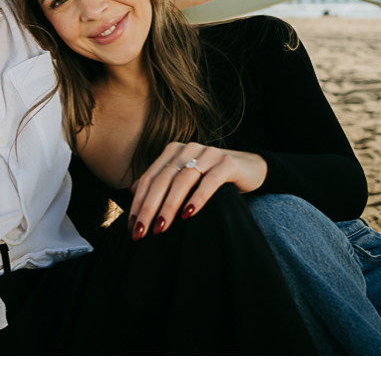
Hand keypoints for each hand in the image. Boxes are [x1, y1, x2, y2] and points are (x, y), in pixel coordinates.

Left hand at [128, 142, 267, 239]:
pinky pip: (210, 181)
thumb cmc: (210, 177)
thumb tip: (132, 190)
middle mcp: (188, 148)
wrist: (248, 168)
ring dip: (169, 205)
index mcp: (174, 151)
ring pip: (183, 180)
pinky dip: (198, 197)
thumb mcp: (184, 177)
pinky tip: (188, 213)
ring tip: (161, 227)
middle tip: (141, 232)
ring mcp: (208, 154)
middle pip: (163, 179)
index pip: (150, 177)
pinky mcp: (227, 163)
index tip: (131, 226)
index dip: (139, 202)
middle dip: (149, 207)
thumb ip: (160, 181)